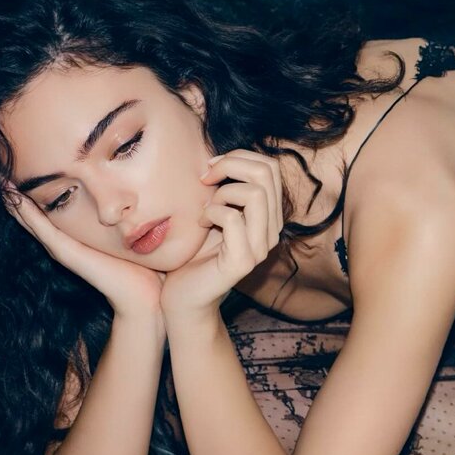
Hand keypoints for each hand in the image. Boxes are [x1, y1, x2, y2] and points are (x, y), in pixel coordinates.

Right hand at [0, 181, 166, 328]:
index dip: (36, 190)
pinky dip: (27, 214)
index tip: (22, 167)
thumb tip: (143, 191)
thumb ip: (128, 216)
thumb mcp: (131, 232)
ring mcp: (63, 248)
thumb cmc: (144, 265)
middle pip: (34, 213)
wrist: (145, 297)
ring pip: (31, 220)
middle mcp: (66, 242)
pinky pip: (41, 229)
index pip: (50, 210)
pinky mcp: (67, 253)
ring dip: (15, 200)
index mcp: (78, 236)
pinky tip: (15, 198)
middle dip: (18, 193)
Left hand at [159, 149, 283, 323]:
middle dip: (230, 164)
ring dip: (222, 192)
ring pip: (255, 194)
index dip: (239, 156)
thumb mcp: (213, 211)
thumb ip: (226, 187)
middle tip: (204, 177)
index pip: (271, 168)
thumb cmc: (194, 253)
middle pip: (267, 173)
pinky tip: (200, 222)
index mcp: (269, 216)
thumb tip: (222, 156)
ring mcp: (260, 247)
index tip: (210, 166)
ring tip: (204, 207)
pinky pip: (232, 218)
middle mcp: (272, 230)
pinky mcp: (243, 261)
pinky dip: (211, 212)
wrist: (183, 297)